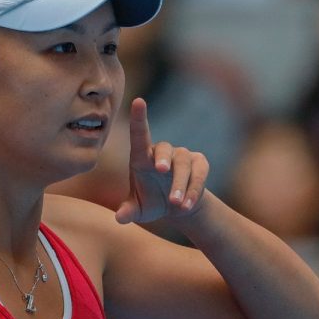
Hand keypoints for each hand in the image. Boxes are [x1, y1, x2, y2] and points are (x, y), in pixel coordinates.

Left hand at [115, 98, 209, 223]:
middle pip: (164, 149)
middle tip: (160, 170)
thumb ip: (128, 212)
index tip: (138, 100)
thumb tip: (119, 218)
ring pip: (183, 164)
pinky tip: (187, 205)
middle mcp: (162, 152)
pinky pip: (199, 173)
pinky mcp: (200, 164)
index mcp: (142, 157)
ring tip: (176, 204)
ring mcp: (182, 156)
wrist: (177, 207)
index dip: (138, 117)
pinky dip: (193, 190)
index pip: (139, 134)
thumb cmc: (151, 202)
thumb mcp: (139, 210)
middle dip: (163, 158)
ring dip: (180, 184)